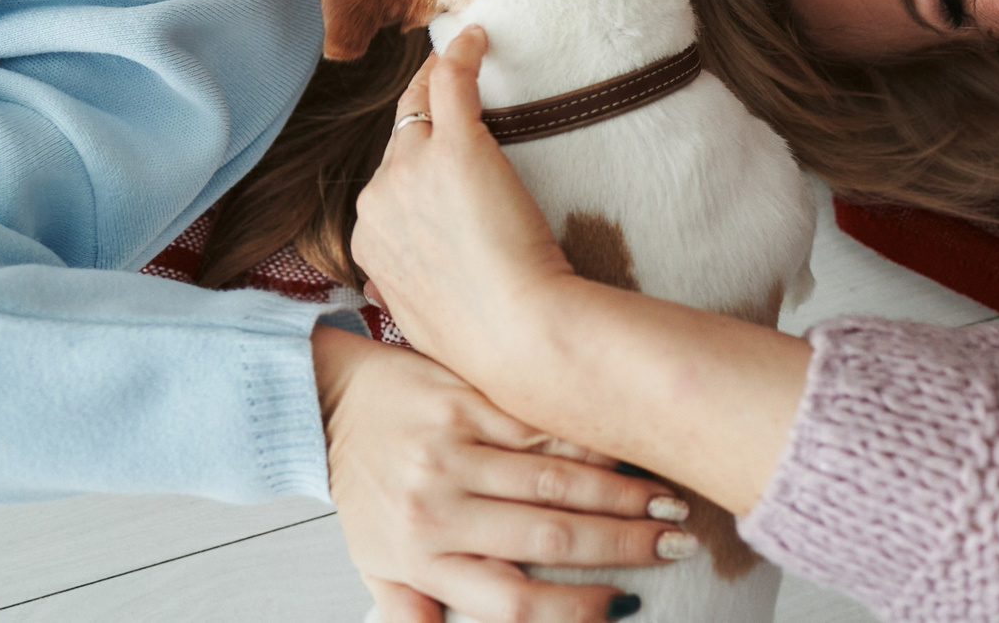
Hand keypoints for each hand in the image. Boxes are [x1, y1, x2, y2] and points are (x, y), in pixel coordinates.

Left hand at [314, 324, 690, 622]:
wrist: (322, 400)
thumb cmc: (361, 488)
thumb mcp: (373, 561)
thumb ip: (412, 607)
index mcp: (420, 556)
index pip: (513, 601)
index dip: (577, 610)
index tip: (626, 605)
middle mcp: (437, 506)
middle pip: (549, 537)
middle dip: (624, 546)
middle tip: (677, 545)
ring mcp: (451, 447)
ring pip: (554, 478)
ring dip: (621, 494)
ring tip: (669, 503)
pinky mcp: (462, 396)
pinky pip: (538, 423)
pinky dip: (587, 438)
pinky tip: (626, 447)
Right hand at [351, 27, 576, 396]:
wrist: (517, 333)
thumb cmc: (482, 334)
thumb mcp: (418, 315)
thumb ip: (396, 288)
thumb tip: (380, 289)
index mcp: (368, 240)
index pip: (385, 182)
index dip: (411, 166)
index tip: (432, 157)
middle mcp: (379, 197)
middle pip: (400, 140)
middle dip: (421, 121)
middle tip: (447, 94)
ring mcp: (414, 169)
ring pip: (420, 105)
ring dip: (436, 80)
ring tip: (458, 58)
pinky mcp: (459, 148)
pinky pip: (450, 82)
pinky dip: (462, 54)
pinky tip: (477, 36)